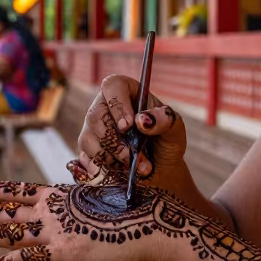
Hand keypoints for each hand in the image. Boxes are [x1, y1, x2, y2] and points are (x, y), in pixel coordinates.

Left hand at [0, 178, 260, 260]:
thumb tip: (80, 184)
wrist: (161, 226)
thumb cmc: (141, 211)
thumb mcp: (107, 199)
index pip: (14, 191)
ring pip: (1, 230)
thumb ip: (87, 197)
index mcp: (61, 196)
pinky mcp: (64, 253)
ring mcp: (55, 230)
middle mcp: (51, 210)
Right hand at [71, 75, 192, 195]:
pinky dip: (103, 169)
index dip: (117, 106)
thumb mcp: (175, 129)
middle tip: (137, 157)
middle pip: (95, 116)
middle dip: (116, 142)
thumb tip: (142, 120)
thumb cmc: (166, 141)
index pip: (113, 87)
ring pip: (88, 140)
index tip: (128, 126)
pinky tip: (120, 173)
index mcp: (125, 91)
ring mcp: (92, 129)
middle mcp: (104, 106)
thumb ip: (164, 120)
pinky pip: (85, 159)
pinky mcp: (86, 150)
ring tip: (136, 168)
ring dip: (112, 158)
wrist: (160, 168)